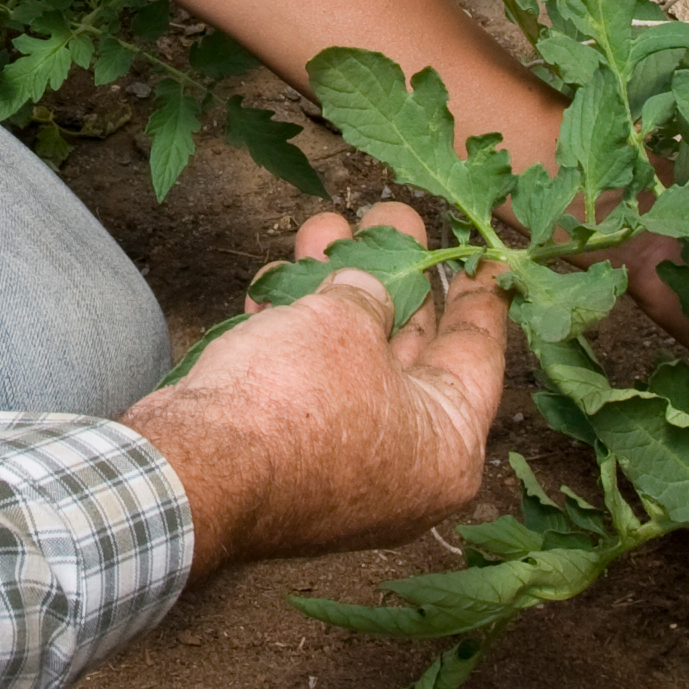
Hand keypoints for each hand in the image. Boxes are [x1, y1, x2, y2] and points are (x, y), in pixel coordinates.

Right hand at [122, 203, 508, 576]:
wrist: (198, 472)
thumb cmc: (295, 404)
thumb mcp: (348, 324)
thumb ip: (371, 294)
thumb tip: (365, 290)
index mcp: (447, 446)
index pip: (477, 354)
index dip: (480, 295)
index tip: (490, 255)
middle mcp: (404, 463)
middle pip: (407, 348)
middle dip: (392, 272)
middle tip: (388, 215)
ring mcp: (343, 462)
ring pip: (348, 358)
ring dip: (330, 290)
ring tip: (321, 229)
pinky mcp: (288, 456)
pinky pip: (304, 383)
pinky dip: (291, 334)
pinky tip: (271, 287)